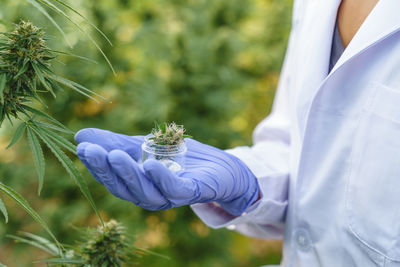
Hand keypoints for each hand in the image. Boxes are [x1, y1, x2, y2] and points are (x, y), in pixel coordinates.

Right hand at [75, 128, 259, 215]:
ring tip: (115, 155)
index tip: (82, 146)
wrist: (219, 166)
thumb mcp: (144, 146)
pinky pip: (173, 189)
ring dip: (129, 174)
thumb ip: (115, 143)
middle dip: (107, 169)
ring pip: (145, 192)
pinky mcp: (191, 192)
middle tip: (91, 150)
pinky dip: (160, 179)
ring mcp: (170, 196)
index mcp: (137, 185)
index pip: (112, 178)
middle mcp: (150, 195)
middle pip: (124, 188)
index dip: (96, 165)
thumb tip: (78, 135)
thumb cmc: (179, 158)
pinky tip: (149, 164)